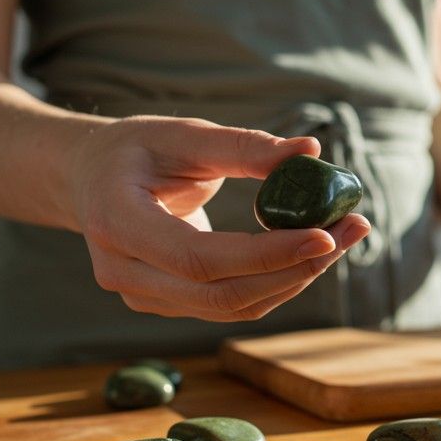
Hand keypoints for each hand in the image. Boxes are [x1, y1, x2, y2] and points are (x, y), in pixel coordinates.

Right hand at [67, 116, 370, 320]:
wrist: (89, 178)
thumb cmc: (136, 148)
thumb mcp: (183, 133)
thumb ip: (243, 145)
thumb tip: (311, 150)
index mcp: (117, 223)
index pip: (200, 259)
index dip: (266, 255)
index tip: (325, 234)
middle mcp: (122, 271)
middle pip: (221, 294)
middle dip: (295, 268)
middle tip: (351, 230)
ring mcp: (141, 296)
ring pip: (232, 307)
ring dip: (296, 277)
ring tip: (344, 235)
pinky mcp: (166, 303)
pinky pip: (230, 304)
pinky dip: (277, 282)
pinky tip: (312, 251)